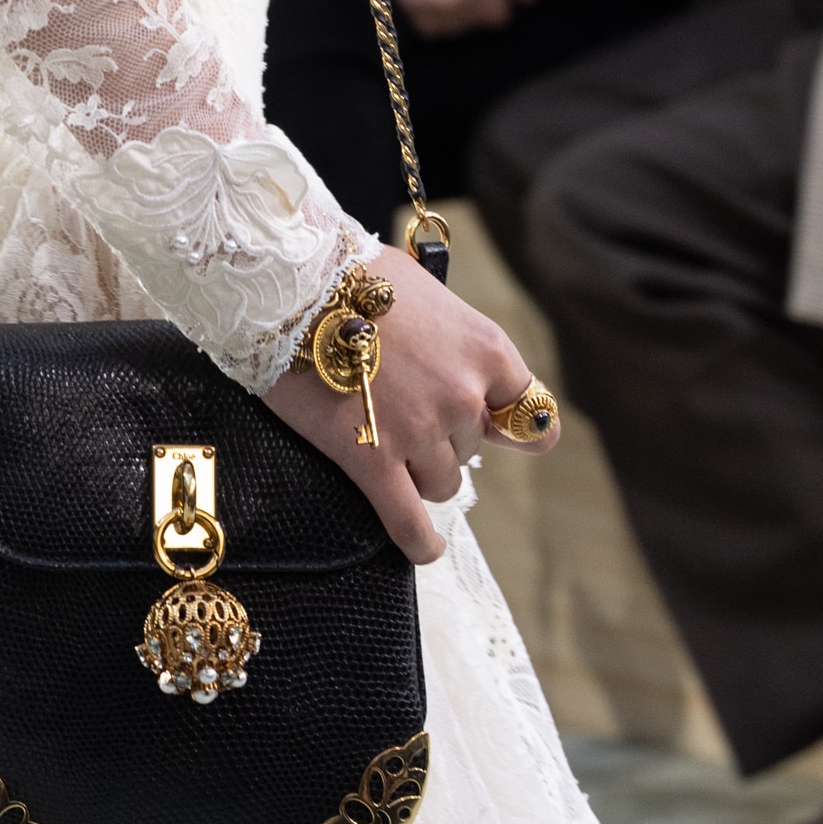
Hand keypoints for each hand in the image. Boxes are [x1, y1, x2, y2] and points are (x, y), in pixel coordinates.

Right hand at [267, 243, 553, 564]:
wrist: (292, 283)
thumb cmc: (351, 276)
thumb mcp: (425, 292)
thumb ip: (452, 338)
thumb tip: (450, 361)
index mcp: (487, 350)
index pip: (530, 413)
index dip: (502, 422)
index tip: (487, 426)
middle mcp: (465, 395)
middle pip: (471, 448)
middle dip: (441, 436)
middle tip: (397, 408)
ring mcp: (421, 432)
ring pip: (442, 482)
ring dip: (418, 469)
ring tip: (381, 441)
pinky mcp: (373, 459)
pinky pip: (408, 520)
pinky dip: (420, 541)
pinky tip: (424, 547)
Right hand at [377, 0, 535, 36]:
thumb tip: (530, 1)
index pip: (502, 17)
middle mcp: (451, 3)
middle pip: (480, 25)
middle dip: (481, 6)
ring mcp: (428, 8)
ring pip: (457, 30)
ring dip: (460, 14)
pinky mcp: (410, 10)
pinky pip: (434, 30)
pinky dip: (439, 17)